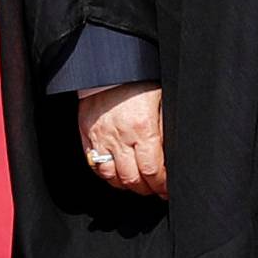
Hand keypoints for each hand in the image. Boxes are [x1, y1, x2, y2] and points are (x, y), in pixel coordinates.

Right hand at [78, 82, 166, 196]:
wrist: (108, 66)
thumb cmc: (138, 80)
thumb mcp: (162, 101)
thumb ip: (165, 128)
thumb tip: (171, 154)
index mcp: (143, 128)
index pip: (153, 170)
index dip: (161, 185)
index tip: (167, 190)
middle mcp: (121, 137)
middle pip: (132, 179)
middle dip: (147, 190)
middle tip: (155, 191)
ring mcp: (101, 138)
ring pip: (112, 177)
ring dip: (127, 186)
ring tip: (138, 185)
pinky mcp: (86, 136)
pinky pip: (94, 165)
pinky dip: (106, 176)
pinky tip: (117, 176)